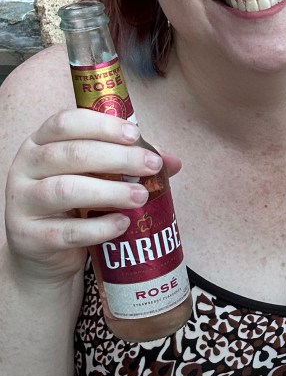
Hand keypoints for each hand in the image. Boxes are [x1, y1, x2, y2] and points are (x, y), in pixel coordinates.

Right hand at [4, 109, 181, 283]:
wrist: (42, 253)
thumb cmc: (72, 205)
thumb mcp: (94, 177)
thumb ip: (128, 164)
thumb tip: (172, 161)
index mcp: (40, 143)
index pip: (66, 122)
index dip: (102, 126)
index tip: (135, 135)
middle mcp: (26, 167)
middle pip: (71, 154)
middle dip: (117, 158)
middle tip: (151, 165)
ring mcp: (23, 202)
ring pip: (66, 190)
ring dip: (109, 191)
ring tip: (141, 196)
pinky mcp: (29, 237)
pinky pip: (66, 231)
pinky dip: (99, 228)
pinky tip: (122, 224)